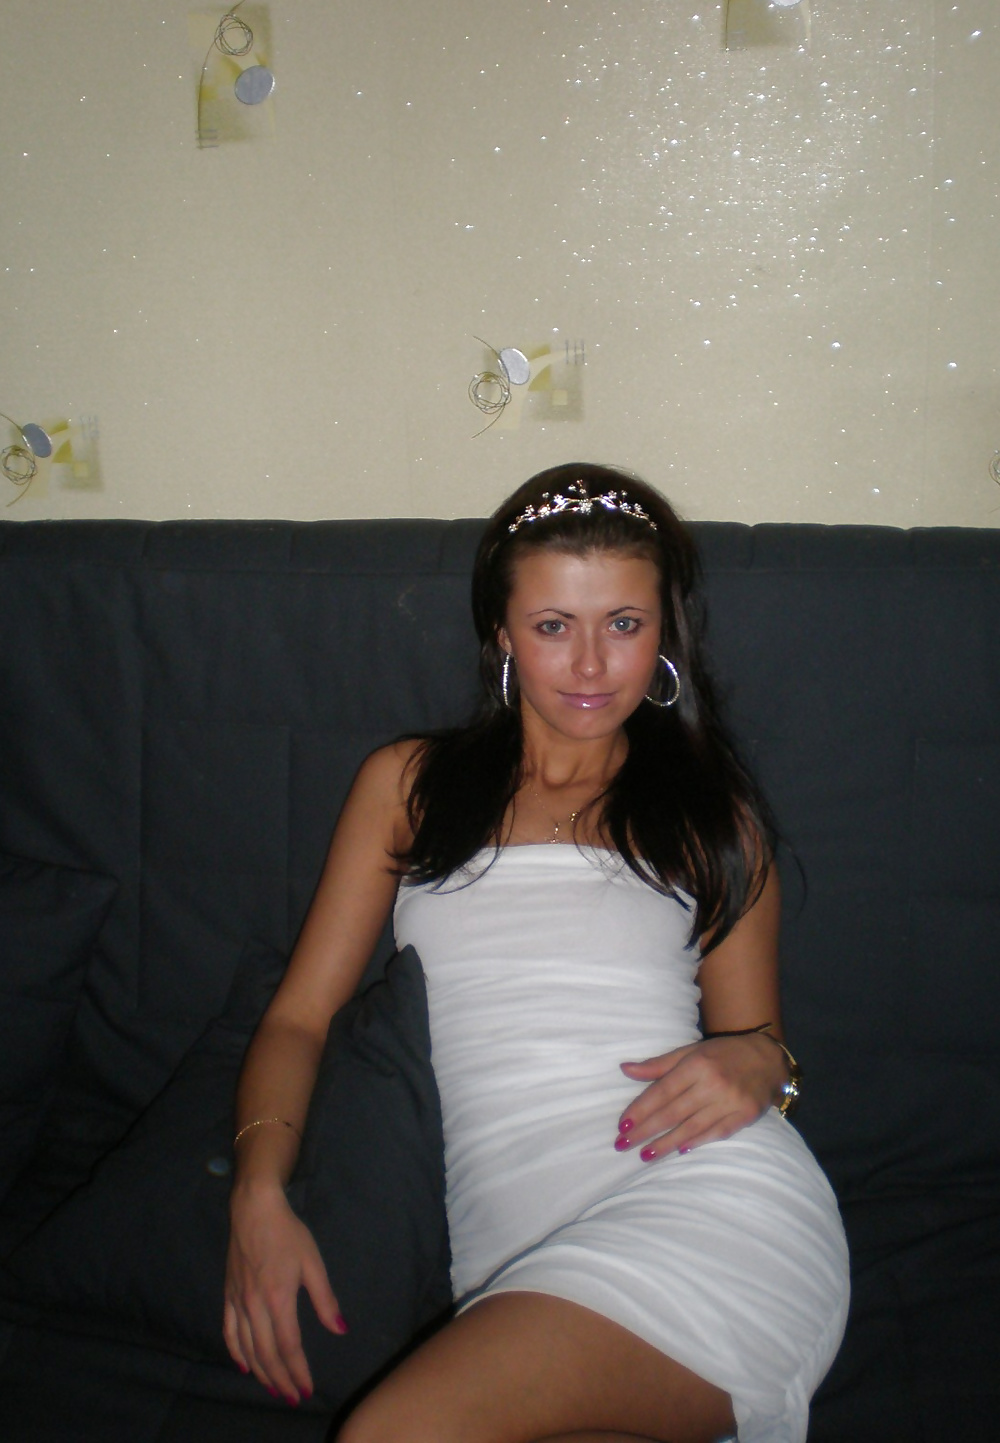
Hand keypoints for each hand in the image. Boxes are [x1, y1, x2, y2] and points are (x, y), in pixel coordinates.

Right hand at [224, 1180, 345, 1402]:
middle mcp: (254, 1306)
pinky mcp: (228, 1295)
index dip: (298, 1371)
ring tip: (274, 1387)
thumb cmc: (289, 1233)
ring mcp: (238, 1301)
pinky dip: (236, 1352)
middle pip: (266, 1354)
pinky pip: (229, 1331)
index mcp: (278, 1299)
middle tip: (293, 1396)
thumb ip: (326, 1300)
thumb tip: (340, 1329)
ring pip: (246, 1348)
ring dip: (260, 1372)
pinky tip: (243, 1365)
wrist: (254, 1210)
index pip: (288, 1346)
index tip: (307, 1389)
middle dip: (280, 1379)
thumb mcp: (314, 1263)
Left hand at [614, 1033, 786, 1160]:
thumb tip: (625, 1070)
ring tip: (645, 1155)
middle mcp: (713, 1083)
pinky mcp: (745, 1116)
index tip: (622, 1125)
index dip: (641, 1109)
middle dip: (646, 1130)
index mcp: (697, 1064)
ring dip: (666, 1143)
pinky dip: (697, 1142)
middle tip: (623, 1144)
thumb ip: (658, 1064)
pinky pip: (716, 1132)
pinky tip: (680, 1150)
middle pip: (673, 1112)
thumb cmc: (722, 1054)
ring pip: (692, 1127)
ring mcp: (731, 1101)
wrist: (767, 1059)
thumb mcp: (690, 1052)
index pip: (662, 1091)